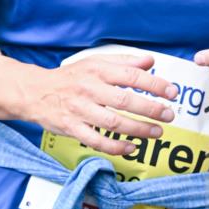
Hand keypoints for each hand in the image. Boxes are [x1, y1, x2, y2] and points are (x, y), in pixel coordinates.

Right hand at [24, 53, 177, 156]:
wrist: (35, 92)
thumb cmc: (71, 77)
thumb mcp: (95, 62)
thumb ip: (124, 61)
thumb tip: (151, 61)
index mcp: (97, 70)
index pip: (131, 75)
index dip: (154, 84)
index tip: (172, 92)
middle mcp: (89, 89)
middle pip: (124, 100)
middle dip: (150, 109)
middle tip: (169, 115)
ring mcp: (80, 110)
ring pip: (113, 123)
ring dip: (138, 129)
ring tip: (157, 132)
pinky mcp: (71, 128)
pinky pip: (96, 141)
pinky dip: (115, 146)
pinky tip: (132, 148)